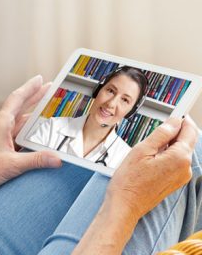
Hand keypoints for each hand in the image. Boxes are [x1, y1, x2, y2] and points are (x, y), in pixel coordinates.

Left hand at [0, 76, 61, 197]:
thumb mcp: (11, 165)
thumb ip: (35, 160)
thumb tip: (57, 158)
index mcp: (1, 123)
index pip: (17, 99)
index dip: (30, 87)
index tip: (40, 78)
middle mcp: (1, 126)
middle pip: (21, 107)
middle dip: (36, 97)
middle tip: (51, 89)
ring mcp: (1, 137)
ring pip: (22, 122)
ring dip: (35, 116)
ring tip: (50, 109)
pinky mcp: (2, 147)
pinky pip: (20, 135)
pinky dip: (31, 132)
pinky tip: (41, 135)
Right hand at [72, 116, 198, 254]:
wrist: (125, 204)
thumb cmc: (129, 180)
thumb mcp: (142, 149)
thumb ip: (161, 133)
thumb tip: (174, 122)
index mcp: (179, 158)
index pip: (189, 131)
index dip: (182, 119)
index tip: (177, 110)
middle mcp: (185, 168)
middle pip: (186, 141)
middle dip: (174, 131)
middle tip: (156, 128)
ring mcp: (181, 176)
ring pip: (179, 150)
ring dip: (168, 143)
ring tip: (147, 147)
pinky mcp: (175, 181)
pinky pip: (175, 161)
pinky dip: (166, 154)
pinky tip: (150, 157)